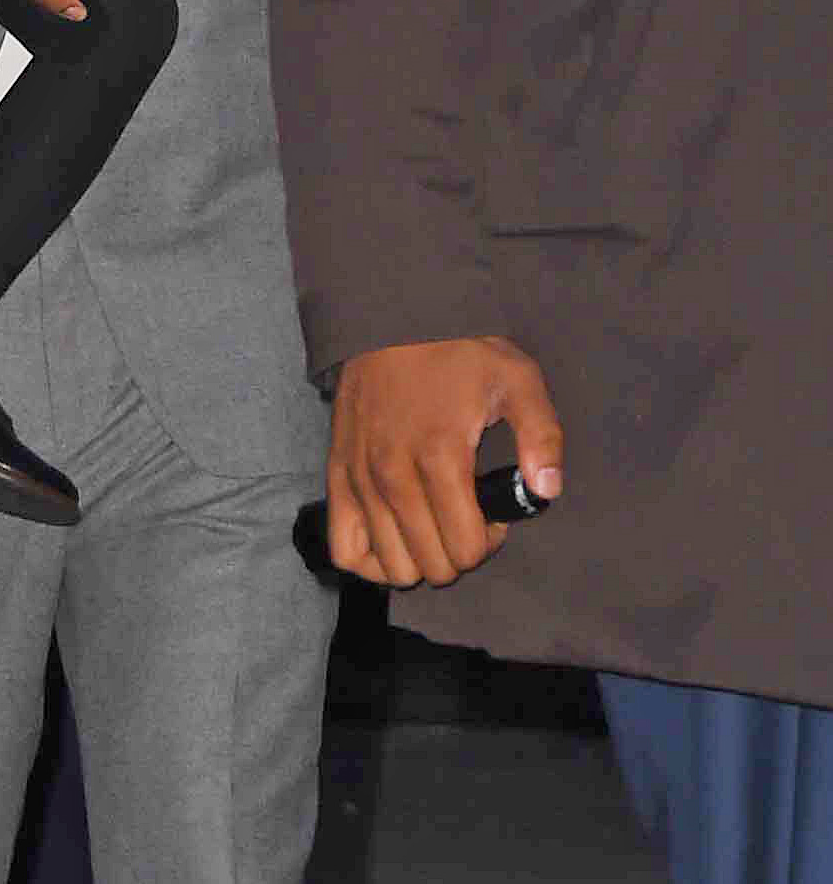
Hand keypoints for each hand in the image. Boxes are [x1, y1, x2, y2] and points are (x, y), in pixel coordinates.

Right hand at [325, 337, 566, 587]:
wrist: (392, 318)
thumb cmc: (459, 352)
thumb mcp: (518, 380)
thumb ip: (542, 438)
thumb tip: (546, 491)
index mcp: (440, 456)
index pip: (465, 548)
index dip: (490, 541)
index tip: (494, 512)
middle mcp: (393, 475)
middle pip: (430, 565)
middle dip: (457, 552)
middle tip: (467, 516)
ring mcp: (359, 478)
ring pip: (390, 564)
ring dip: (419, 558)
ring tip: (433, 525)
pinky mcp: (336, 474)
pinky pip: (343, 546)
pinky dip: (369, 560)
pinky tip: (392, 541)